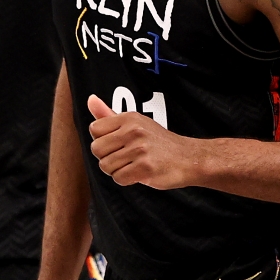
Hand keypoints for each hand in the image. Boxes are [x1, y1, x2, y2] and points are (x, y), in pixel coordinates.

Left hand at [87, 95, 201, 188]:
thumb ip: (109, 114)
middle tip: (126, 157)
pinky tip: (139, 173)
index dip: (103, 141)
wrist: (188, 158)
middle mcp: (134, 131)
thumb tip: (90, 100)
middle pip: (96, 149)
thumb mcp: (135, 123)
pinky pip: (118, 178)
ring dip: (117, 170)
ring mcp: (140, 149)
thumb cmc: (158, 142)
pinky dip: (127, 180)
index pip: (94, 129)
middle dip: (107, 157)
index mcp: (129, 118)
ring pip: (105, 166)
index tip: (118, 144)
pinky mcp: (145, 167)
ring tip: (133, 164)